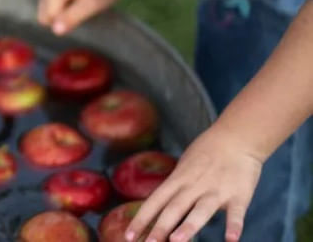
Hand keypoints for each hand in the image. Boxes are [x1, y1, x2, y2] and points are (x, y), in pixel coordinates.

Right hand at [36, 0, 125, 34]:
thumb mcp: (92, 5)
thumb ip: (72, 17)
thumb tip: (55, 31)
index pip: (48, 17)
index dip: (63, 21)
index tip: (79, 12)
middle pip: (43, 16)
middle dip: (60, 18)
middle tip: (78, 9)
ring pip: (45, 14)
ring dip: (60, 15)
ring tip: (76, 5)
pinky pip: (48, 10)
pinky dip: (60, 11)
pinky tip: (71, 3)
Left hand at [125, 125, 262, 241]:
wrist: (236, 137)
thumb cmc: (206, 154)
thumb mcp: (183, 168)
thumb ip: (174, 189)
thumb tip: (158, 210)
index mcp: (178, 179)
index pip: (155, 201)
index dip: (142, 219)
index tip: (129, 236)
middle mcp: (194, 186)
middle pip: (174, 208)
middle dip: (160, 228)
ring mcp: (216, 190)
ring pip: (200, 211)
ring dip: (188, 226)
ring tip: (177, 241)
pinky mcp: (239, 195)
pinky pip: (236, 213)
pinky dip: (234, 226)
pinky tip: (231, 240)